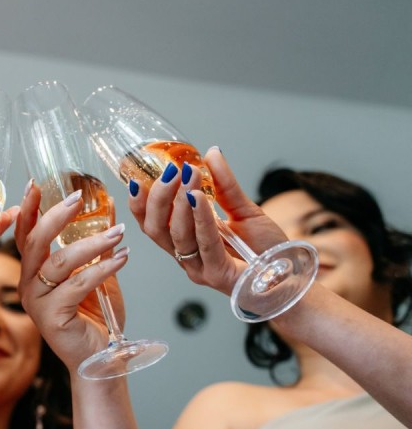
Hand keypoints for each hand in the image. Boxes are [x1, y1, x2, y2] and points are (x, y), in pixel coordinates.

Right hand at [15, 183, 127, 372]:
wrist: (100, 360)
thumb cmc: (95, 318)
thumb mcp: (97, 275)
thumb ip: (97, 249)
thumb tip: (108, 213)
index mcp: (34, 273)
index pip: (27, 235)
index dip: (30, 209)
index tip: (37, 183)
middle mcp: (29, 286)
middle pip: (36, 243)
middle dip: (55, 216)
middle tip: (78, 198)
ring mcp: (38, 303)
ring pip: (59, 263)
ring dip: (91, 243)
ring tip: (118, 232)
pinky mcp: (53, 318)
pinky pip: (77, 285)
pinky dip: (102, 268)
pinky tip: (122, 257)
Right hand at [129, 147, 289, 294]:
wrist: (291, 275)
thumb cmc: (266, 248)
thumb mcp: (244, 209)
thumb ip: (225, 184)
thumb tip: (211, 153)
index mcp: (185, 242)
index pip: (151, 224)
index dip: (139, 205)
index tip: (136, 180)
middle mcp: (186, 257)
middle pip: (156, 229)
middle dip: (158, 199)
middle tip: (170, 172)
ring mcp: (200, 268)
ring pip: (177, 235)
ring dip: (179, 204)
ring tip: (188, 177)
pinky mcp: (218, 275)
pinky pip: (204, 244)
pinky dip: (200, 219)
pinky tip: (199, 198)